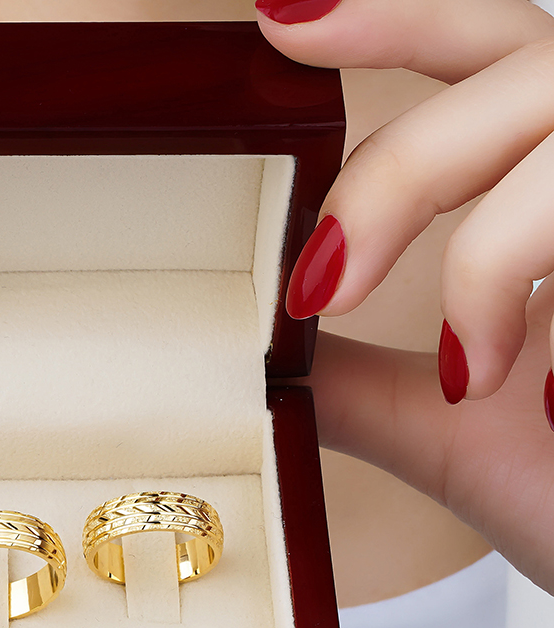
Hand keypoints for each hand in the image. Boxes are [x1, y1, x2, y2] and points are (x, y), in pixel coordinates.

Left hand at [257, 0, 553, 402]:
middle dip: (406, 166)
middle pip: (529, 62)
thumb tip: (257, 359)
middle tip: (325, 278)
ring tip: (464, 376)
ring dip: (498, 251)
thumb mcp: (449, 429)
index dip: (394, 19)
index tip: (282, 22)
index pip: (487, 49)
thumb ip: (354, 380)